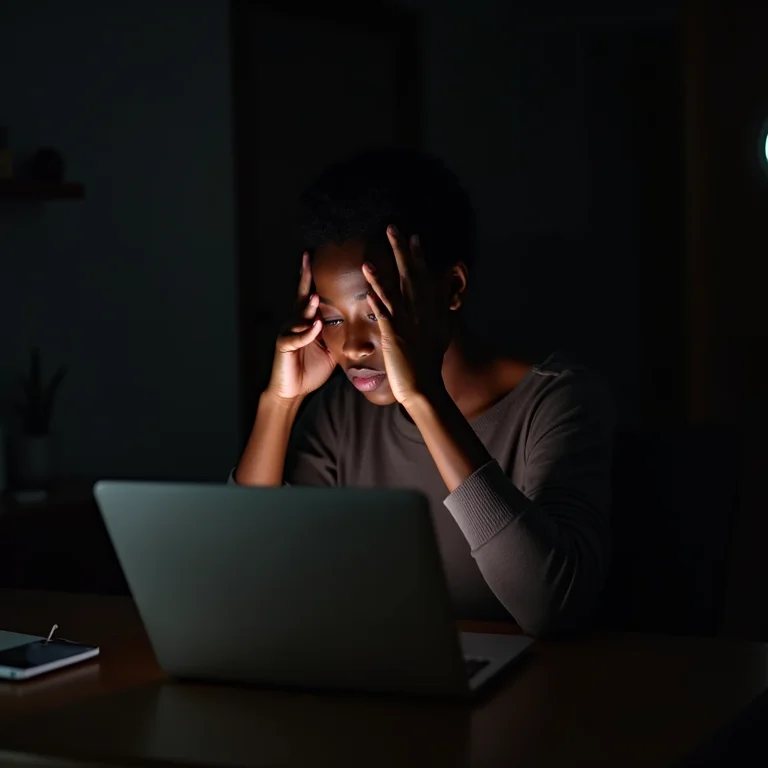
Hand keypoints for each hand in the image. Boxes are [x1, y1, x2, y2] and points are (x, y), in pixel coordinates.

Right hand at [266, 252, 335, 400]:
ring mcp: (289, 333)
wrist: (293, 390)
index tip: (316, 256)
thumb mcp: (330, 348)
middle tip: (307, 258)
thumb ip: (338, 333)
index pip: (311, 294)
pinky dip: (306, 332)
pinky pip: (296, 338)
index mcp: (307, 321)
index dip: (313, 277)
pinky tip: (314, 326)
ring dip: (308, 307)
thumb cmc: (311, 368)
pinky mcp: (285, 347)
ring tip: (316, 297)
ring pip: (299, 316)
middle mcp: (296, 322)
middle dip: (304, 278)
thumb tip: (360, 324)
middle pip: (302, 297)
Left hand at [362, 227, 445, 406]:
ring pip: (394, 292)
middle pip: (410, 276)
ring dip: (381, 274)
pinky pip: (384, 314)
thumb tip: (446, 290)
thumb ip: (443, 307)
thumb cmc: (431, 360)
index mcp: (431, 309)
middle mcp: (421, 312)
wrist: (425, 385)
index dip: (419, 256)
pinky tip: (367, 289)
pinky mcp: (394, 336)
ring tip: (368, 258)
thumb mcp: (443, 329)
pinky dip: (377, 300)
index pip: (425, 277)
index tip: (415, 236)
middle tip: (392, 229)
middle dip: (401, 252)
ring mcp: (407, 323)